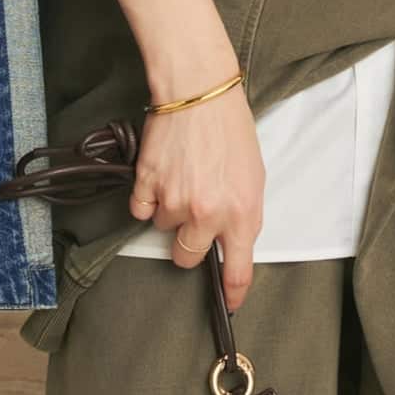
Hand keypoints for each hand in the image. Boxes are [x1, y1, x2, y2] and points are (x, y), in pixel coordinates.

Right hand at [129, 75, 265, 312]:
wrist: (199, 91)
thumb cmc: (230, 129)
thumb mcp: (253, 176)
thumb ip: (243, 214)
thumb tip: (230, 243)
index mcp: (241, 212)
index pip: (238, 270)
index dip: (232, 293)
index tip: (230, 303)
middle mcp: (207, 213)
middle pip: (187, 258)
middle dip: (189, 243)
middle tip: (193, 214)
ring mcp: (175, 200)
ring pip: (164, 228)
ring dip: (170, 210)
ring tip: (182, 175)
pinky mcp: (147, 185)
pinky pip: (142, 210)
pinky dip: (148, 197)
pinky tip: (161, 174)